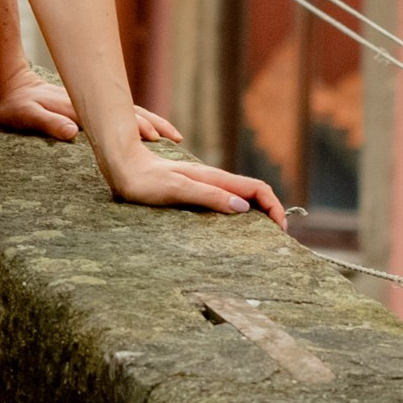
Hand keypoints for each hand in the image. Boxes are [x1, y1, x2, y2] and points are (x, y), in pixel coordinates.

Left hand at [0, 72, 182, 146]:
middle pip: (128, 111)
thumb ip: (47, 123)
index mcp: (78, 105)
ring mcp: (94, 100)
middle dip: (152, 123)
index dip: (134, 126)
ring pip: (130, 110)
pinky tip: (153, 129)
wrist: (14, 85)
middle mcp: (91, 101)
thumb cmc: (16, 106)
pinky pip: (123, 111)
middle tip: (174, 138)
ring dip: (152, 120)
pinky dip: (140, 118)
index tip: (153, 137)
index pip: (112, 116)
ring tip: (174, 134)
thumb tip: (73, 133)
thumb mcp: (25, 115)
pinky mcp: (93, 104)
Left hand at [102, 148, 288, 225]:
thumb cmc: (146, 181)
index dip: (273, 206)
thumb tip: (243, 208)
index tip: (280, 229)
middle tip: (278, 236)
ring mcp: (204, 184)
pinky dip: (239, 212)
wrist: (122, 166)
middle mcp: (213, 179)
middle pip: (252, 192)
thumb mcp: (178, 190)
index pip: (257, 188)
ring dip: (257, 212)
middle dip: (271, 211)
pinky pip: (225, 200)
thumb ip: (209, 197)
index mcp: (214, 178)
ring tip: (262, 234)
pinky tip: (233, 226)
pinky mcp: (193, 190)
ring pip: (240, 196)